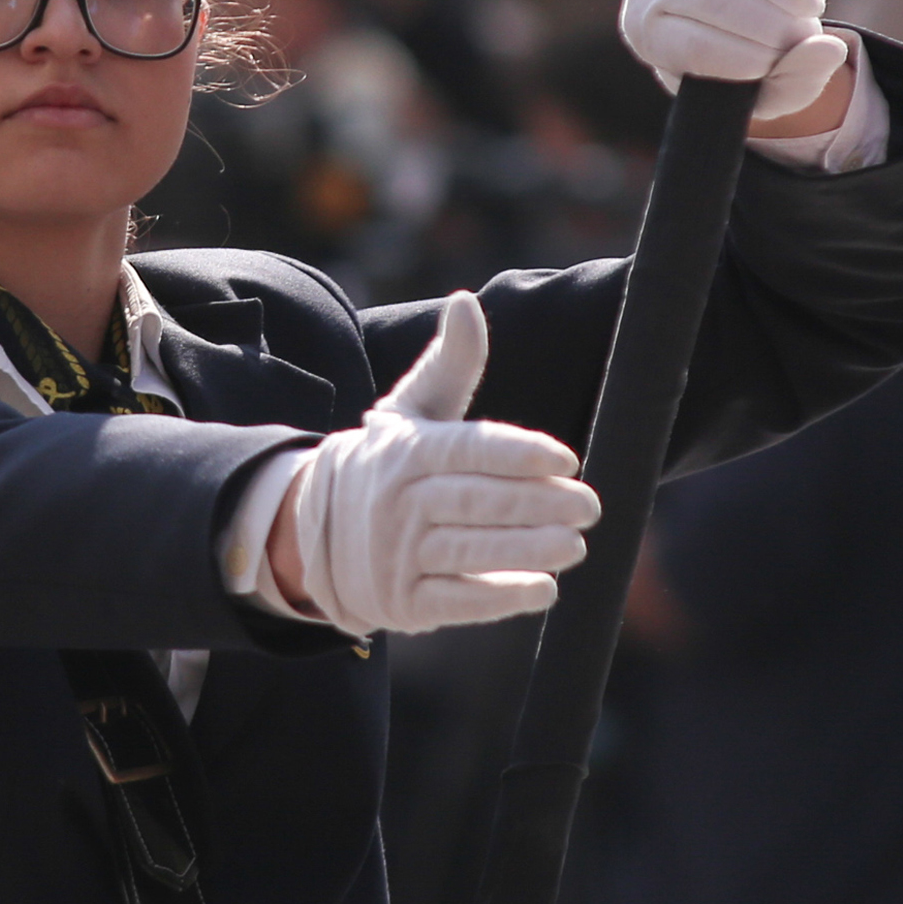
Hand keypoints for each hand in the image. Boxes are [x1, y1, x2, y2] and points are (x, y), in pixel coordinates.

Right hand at [271, 293, 599, 635]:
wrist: (314, 532)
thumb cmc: (387, 465)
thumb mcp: (410, 411)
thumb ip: (449, 364)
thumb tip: (466, 301)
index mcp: (408, 452)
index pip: (469, 448)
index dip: (518, 454)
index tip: (567, 459)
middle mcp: (399, 502)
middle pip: (475, 501)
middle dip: (536, 504)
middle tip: (588, 505)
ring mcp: (398, 555)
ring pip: (468, 552)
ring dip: (525, 550)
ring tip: (575, 545)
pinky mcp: (403, 602)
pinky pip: (456, 600)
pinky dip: (500, 597)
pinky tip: (544, 589)